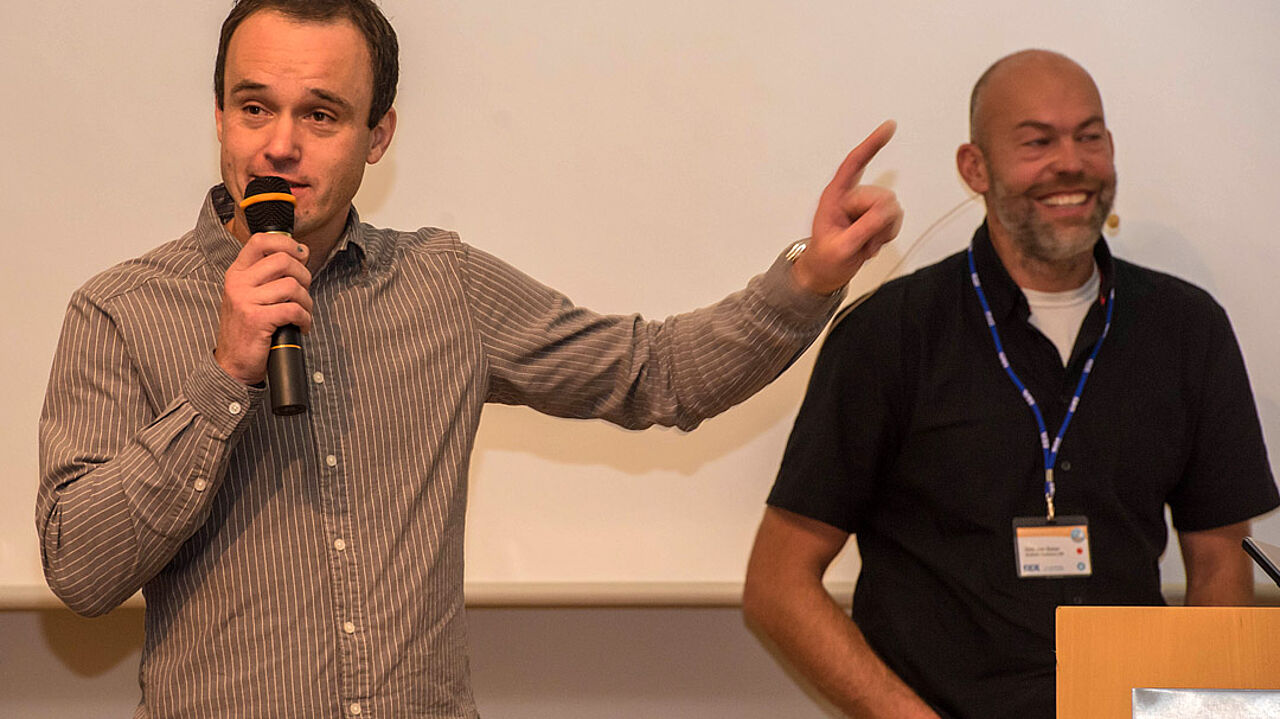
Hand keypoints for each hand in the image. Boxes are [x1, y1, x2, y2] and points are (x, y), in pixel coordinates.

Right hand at [214, 234, 312, 384]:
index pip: (260, 241)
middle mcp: (238, 283)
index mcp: (237, 273)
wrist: (233, 363)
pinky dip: (305, 318)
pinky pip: (293, 309)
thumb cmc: (248, 328)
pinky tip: (301, 326)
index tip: (301, 254)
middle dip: (304, 275)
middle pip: (283, 260)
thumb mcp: (250, 295)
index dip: (286, 243)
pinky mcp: (257, 319)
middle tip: (304, 291)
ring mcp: (245, 300)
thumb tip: (301, 253)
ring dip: (306, 300)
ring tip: (303, 312)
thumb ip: (268, 275)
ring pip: (292, 285)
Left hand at [792, 120, 903, 295]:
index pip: (854, 164)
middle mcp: (850, 197)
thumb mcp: (841, 247)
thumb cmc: (824, 259)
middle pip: (880, 196)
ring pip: (892, 209)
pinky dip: (887, 235)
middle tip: (860, 240)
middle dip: (876, 222)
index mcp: (834, 197)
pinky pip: (895, 220)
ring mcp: (864, 208)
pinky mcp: (875, 218)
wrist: (825, 273)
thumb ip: (863, 228)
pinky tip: (870, 243)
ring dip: (882, 231)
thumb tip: (885, 211)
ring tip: (863, 243)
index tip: (888, 127)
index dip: (872, 145)